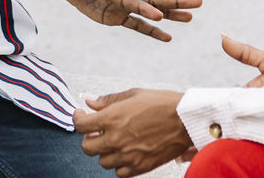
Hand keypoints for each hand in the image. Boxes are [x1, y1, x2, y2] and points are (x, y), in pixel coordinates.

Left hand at [48, 0, 201, 41]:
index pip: (130, 0)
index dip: (144, 8)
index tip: (160, 16)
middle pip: (151, 0)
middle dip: (174, 2)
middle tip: (198, 2)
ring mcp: (119, 6)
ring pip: (149, 12)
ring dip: (169, 15)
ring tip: (190, 18)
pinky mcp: (114, 16)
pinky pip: (136, 26)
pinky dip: (152, 32)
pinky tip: (167, 38)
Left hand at [74, 89, 190, 176]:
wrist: (186, 120)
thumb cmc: (162, 103)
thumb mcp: (133, 94)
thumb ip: (107, 100)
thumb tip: (88, 100)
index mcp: (112, 118)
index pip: (80, 125)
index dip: (77, 118)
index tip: (81, 115)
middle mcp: (116, 139)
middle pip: (87, 147)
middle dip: (89, 137)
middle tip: (97, 130)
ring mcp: (127, 155)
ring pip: (102, 161)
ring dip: (104, 151)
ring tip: (115, 141)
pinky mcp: (139, 167)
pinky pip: (118, 172)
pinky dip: (119, 164)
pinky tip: (126, 152)